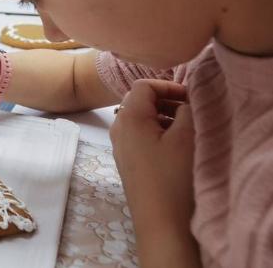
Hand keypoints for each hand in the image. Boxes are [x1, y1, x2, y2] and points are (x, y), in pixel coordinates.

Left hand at [110, 79, 200, 267]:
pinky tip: (174, 147)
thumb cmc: (172, 177)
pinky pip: (139, 135)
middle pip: (139, 100)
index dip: (168, 86)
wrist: (160, 222)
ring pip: (139, 118)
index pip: (143, 85)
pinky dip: (156, 132)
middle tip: (190, 112)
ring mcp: (119, 146)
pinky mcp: (126, 161)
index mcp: (129, 117)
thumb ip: (185, 110)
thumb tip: (183, 101)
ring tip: (185, 129)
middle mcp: (118, 128)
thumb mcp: (185, 137)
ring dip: (162, 117)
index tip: (190, 98)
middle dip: (165, 101)